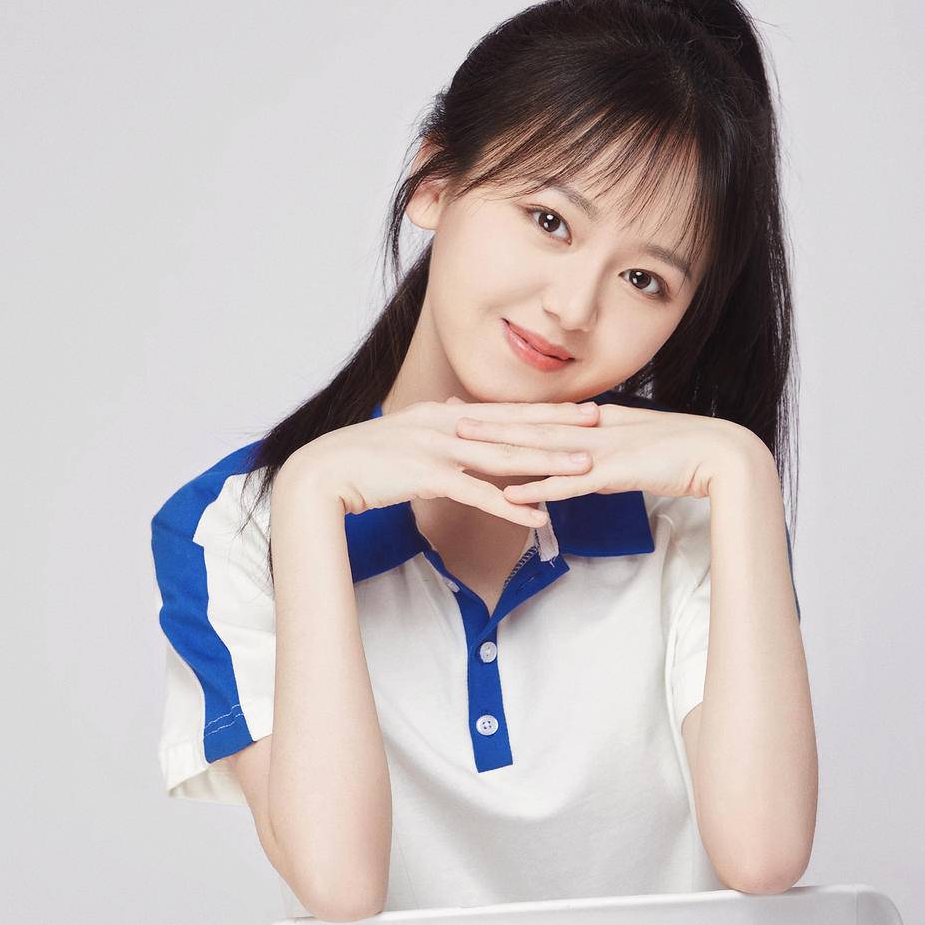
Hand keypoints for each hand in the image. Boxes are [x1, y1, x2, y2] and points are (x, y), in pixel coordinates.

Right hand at [278, 397, 605, 526]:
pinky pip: (479, 494)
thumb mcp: (402, 431)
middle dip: (561, 426)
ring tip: (585, 469)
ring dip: (548, 463)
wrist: (323, 473)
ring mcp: (438, 448)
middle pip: (515, 426)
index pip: (505, 410)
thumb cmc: (361, 458)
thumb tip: (448, 407)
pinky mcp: (429, 477)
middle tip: (601, 424)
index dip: (546, 409)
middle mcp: (446, 424)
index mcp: (443, 412)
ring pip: (505, 456)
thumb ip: (431, 421)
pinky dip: (511, 507)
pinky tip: (539, 518)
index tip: (580, 408)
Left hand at [452, 401, 763, 503]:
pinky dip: (537, 487)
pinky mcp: (614, 474)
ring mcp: (601, 450)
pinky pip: (567, 483)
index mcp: (598, 422)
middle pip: (529, 425)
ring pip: (539, 449)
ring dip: (499, 447)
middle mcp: (593, 430)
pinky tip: (509, 492)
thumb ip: (608, 458)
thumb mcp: (637, 451)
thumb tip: (585, 469)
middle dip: (486, 422)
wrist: (722, 455)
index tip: (470, 408)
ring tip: (462, 445)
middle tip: (446, 416)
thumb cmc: (687, 453)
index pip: (541, 415)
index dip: (504, 412)